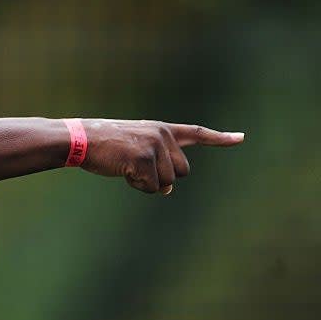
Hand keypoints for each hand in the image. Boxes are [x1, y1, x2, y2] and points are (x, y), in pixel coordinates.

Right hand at [80, 120, 243, 193]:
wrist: (79, 139)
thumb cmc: (103, 146)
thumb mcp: (133, 148)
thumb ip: (156, 164)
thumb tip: (166, 190)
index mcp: (161, 129)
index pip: (196, 132)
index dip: (220, 138)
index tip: (241, 138)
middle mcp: (162, 134)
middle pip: (182, 171)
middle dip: (161, 177)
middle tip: (135, 167)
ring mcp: (154, 145)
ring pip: (168, 182)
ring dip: (147, 183)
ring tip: (125, 165)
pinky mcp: (144, 158)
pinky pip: (152, 187)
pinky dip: (138, 186)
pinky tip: (122, 170)